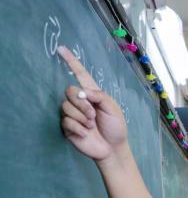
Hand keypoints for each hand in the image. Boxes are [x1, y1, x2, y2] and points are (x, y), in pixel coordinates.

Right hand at [58, 46, 127, 162]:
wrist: (112, 148)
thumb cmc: (115, 127)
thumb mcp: (113, 109)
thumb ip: (99, 96)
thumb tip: (82, 91)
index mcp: (92, 94)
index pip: (80, 74)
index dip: (71, 62)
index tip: (62, 49)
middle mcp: (80, 101)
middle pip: (69, 91)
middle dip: (82, 104)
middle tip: (92, 115)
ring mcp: (73, 113)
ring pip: (66, 106)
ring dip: (81, 117)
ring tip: (91, 125)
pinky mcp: (68, 126)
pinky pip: (66, 121)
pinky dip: (78, 128)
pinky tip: (86, 133)